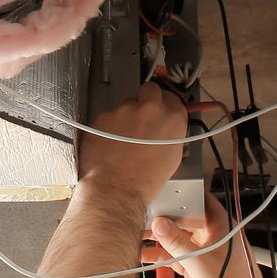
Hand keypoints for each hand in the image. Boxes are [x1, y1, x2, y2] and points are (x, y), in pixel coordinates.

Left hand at [77, 82, 188, 204]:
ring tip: (122, 138)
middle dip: (145, 98)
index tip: (159, 111)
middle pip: (149, 89)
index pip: (172, 98)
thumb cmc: (147, 179)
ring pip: (126, 104)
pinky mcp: (103, 115)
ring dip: (125, 115)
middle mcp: (150, 108)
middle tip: (141, 115)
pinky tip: (109, 143)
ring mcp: (124, 109)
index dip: (164, 104)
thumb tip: (164, 127)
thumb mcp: (173, 156)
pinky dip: (109, 125)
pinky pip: (109, 116)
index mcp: (172, 118)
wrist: (117, 188)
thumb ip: (170, 133)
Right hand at [149, 194, 253, 277]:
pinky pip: (176, 256)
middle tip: (142, 216)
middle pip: (185, 219)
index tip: (160, 193)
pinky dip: (161, 256)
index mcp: (223, 227)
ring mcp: (205, 253)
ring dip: (159, 239)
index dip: (181, 195)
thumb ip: (177, 242)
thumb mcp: (200, 263)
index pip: (201, 201)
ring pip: (178, 239)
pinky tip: (144, 255)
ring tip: (137, 235)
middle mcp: (214, 237)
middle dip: (164, 219)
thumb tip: (159, 223)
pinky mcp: (197, 268)